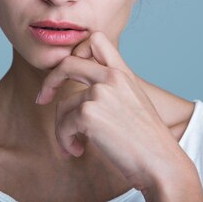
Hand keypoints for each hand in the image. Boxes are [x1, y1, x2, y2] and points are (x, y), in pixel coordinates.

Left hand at [35, 32, 190, 197]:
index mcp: (123, 73)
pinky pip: (63, 125)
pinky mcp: (89, 113)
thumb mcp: (133, 103)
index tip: (69, 73)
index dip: (76, 52)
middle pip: (67, 63)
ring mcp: (100, 93)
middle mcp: (112, 77)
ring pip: (62, 104)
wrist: (160, 163)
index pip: (95, 40)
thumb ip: (112, 90)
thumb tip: (84, 95)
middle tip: (43, 98)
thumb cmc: (147, 141)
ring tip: (74, 145)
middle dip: (50, 80)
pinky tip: (78, 151)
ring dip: (62, 128)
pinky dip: (65, 141)